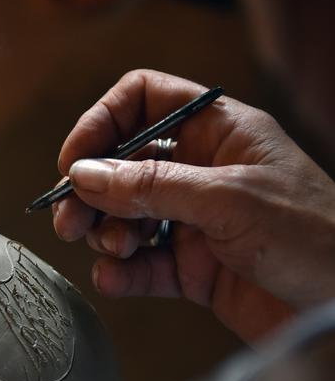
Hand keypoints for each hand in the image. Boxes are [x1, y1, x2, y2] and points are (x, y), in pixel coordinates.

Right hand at [52, 69, 334, 342]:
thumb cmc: (317, 238)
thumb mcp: (229, 200)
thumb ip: (151, 186)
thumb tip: (84, 173)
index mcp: (218, 132)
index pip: (143, 101)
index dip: (102, 123)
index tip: (74, 162)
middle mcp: (201, 171)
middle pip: (122, 165)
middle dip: (92, 192)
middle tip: (71, 221)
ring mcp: (195, 221)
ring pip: (125, 216)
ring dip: (106, 233)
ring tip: (113, 249)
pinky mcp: (192, 268)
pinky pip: (141, 265)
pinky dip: (121, 273)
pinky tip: (115, 279)